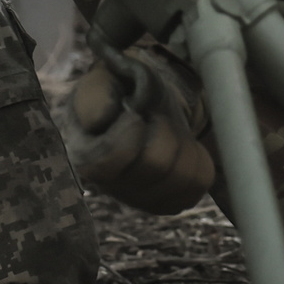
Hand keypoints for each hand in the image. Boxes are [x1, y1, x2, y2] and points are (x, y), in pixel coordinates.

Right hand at [58, 45, 212, 214]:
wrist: (145, 103)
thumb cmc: (120, 89)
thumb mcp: (103, 80)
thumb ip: (95, 96)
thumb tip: (100, 120)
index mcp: (85, 157)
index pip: (108, 161)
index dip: (128, 135)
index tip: (135, 113)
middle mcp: (110, 186)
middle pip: (155, 166)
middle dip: (163, 130)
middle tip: (155, 116)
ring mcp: (141, 200)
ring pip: (181, 178)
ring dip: (182, 143)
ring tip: (168, 129)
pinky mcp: (169, 202)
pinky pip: (198, 182)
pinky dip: (197, 157)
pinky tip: (181, 145)